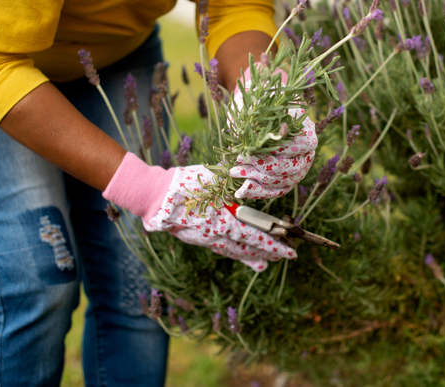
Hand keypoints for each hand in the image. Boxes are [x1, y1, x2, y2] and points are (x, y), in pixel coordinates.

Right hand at [103, 153, 295, 270]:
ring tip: (262, 265)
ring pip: (233, 252)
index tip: (290, 252)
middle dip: (266, 254)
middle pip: (247, 249)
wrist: (154, 196)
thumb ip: (234, 186)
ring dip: (249, 258)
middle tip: (282, 258)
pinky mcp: (196, 239)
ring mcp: (206, 240)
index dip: (274, 246)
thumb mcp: (216, 180)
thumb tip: (252, 183)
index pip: (257, 237)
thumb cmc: (186, 184)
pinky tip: (235, 253)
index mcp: (226, 222)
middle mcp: (218, 236)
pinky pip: (219, 248)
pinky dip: (231, 252)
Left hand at [228, 70, 317, 199]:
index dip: (275, 151)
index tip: (249, 149)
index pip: (298, 148)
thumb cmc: (260, 104)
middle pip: (288, 169)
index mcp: (307, 133)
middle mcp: (307, 154)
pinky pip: (275, 192)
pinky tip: (240, 192)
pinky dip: (257, 193)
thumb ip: (263, 113)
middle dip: (259, 168)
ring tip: (233, 171)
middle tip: (236, 162)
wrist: (260, 110)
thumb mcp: (261, 103)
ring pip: (281, 183)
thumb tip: (261, 127)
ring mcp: (298, 169)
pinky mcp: (286, 180)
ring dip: (254, 180)